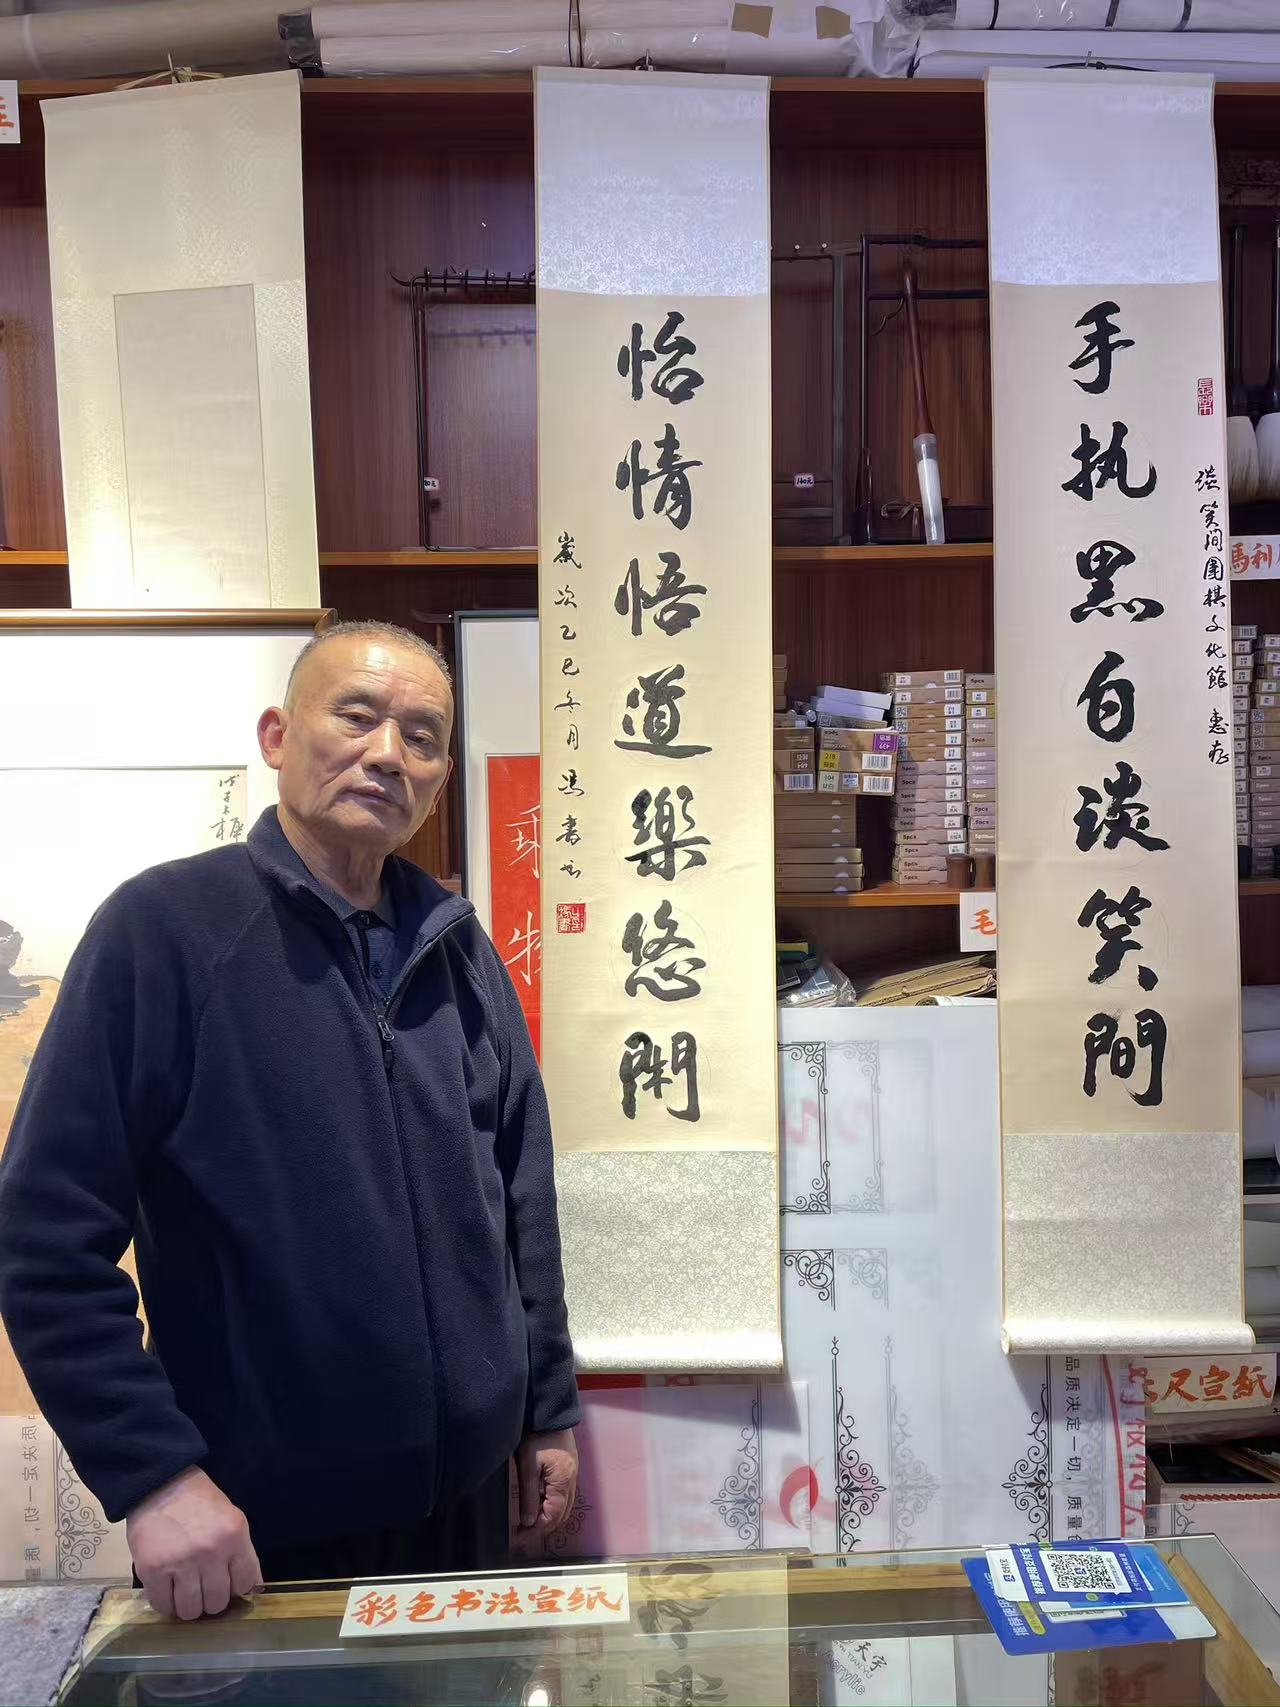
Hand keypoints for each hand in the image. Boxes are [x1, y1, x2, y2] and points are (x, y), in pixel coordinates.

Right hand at [127, 1467, 261, 1619]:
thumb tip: (254, 1589)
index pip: (245, 1584)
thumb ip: (242, 1553)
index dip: (236, 1588)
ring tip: (184, 1591)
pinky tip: (167, 1590)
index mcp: (234, 1536)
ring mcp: (180, 1562)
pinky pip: (162, 1606)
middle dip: (211, 1600)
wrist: (160, 1483)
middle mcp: (210, 1552)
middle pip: (217, 1603)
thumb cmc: (198, 1501)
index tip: (227, 1583)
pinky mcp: (152, 1570)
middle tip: (203, 1588)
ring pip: (191, 1610)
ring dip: (188, 1606)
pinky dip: (166, 1603)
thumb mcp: (231, 1518)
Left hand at [513, 1428, 577, 1554]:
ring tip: (529, 1522)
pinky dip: (552, 1505)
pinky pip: (564, 1495)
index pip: (552, 1516)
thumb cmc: (537, 1437)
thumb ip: (529, 1495)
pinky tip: (538, 1503)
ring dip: (548, 1517)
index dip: (536, 1531)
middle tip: (522, 1534)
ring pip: (564, 1506)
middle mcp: (571, 1481)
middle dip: (542, 1527)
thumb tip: (528, 1522)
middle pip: (561, 1514)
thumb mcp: (528, 1466)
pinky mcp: (569, 1468)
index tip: (518, 1538)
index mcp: (562, 1482)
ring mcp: (573, 1475)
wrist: (550, 1412)